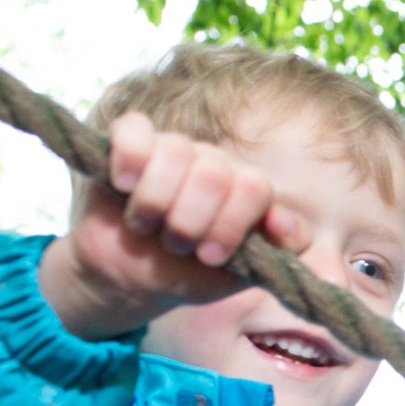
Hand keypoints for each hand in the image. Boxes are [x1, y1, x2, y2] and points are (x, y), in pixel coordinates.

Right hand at [38, 112, 300, 339]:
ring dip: (155, 202)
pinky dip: (128, 157)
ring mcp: (174, 150)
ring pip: (175, 151)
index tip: (210, 258)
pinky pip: (133, 128)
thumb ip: (278, 251)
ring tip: (145, 226)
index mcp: (246, 193)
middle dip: (190, 222)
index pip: (254, 188)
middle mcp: (214, 165)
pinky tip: (124, 185)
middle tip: (176, 245)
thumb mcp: (238, 274)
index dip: (231, 225)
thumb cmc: (189, 273)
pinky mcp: (130, 143)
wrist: (130, 276)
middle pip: (215, 173)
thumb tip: (281, 221)